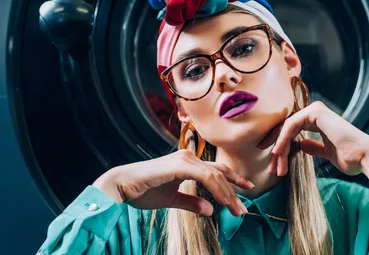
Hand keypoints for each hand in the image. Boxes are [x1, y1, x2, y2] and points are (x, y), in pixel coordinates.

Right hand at [93, 149, 252, 216]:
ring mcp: (185, 160)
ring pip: (216, 175)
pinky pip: (206, 177)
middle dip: (235, 190)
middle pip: (220, 172)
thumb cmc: (143, 191)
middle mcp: (189, 158)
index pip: (216, 171)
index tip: (246, 191)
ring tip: (238, 210)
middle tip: (244, 208)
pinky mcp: (180, 166)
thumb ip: (191, 202)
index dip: (232, 180)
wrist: (122, 186)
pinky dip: (217, 189)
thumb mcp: (172, 199)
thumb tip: (211, 210)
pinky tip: (224, 202)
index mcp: (187, 163)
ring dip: (229, 193)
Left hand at [267, 101, 368, 193]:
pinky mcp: (315, 112)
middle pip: (286, 129)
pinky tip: (278, 153)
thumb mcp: (326, 153)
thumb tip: (301, 145)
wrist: (365, 157)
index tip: (273, 162)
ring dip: (279, 149)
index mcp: (318, 120)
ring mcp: (315, 110)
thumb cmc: (351, 158)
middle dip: (277, 150)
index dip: (280, 146)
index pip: (291, 131)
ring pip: (287, 128)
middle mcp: (315, 112)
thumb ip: (314, 147)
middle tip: (270, 168)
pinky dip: (282, 140)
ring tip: (275, 167)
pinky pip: (291, 125)